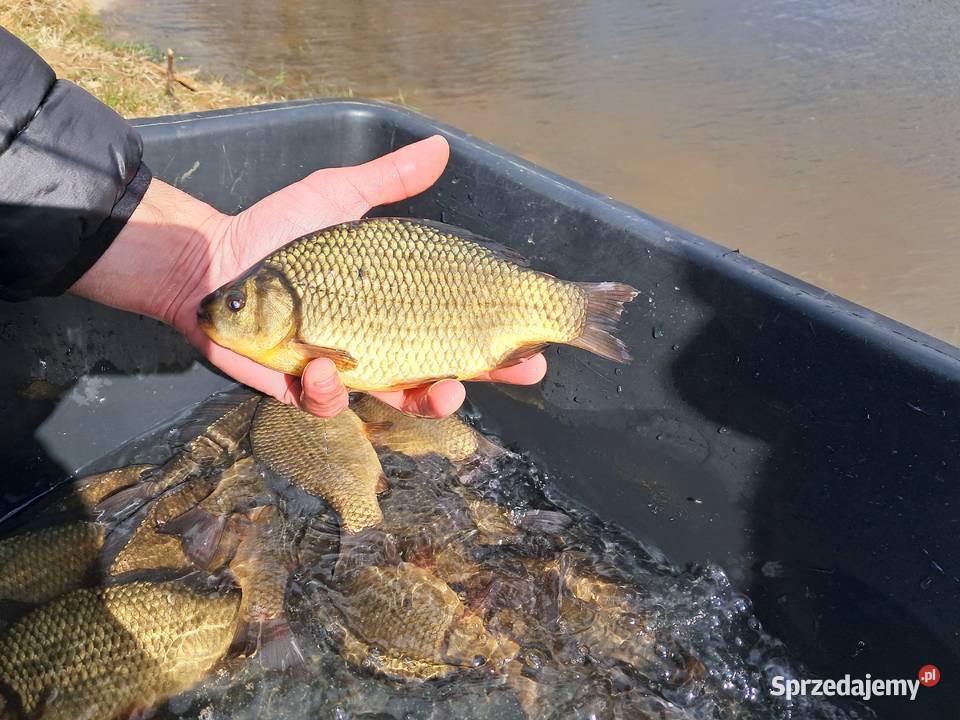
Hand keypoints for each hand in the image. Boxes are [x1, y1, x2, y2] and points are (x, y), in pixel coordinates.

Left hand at [71, 136, 546, 417]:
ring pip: (398, 401)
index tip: (537, 341)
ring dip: (429, 401)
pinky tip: (326, 367)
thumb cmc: (279, 232)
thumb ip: (389, 181)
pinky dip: (330, 391)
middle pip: (447, 371)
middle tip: (520, 372)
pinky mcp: (300, 388)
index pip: (463, 326)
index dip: (504, 339)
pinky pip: (325, 404)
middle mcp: (380, 343)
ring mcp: (344, 371)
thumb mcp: (340, 198)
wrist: (213, 260)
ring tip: (445, 390)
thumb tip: (442, 147)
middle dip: (487, 378)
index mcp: (398, 305)